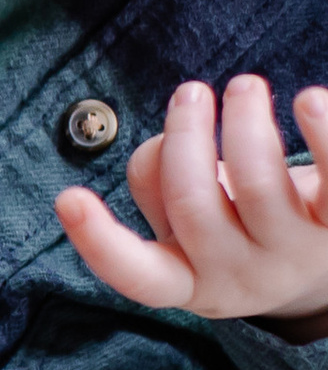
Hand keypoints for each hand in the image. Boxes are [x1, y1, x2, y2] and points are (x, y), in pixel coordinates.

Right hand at [57, 77, 327, 342]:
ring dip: (242, 123)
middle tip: (191, 92)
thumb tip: (169, 141)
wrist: (327, 262)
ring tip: (243, 87)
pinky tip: (308, 99)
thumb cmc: (243, 225)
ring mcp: (295, 255)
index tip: (68, 198)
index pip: (139, 277)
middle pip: (195, 207)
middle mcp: (242, 277)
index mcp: (191, 283)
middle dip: (186, 139)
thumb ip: (159, 185)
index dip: (99, 242)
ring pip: (257, 186)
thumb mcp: (190, 223)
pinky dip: (322, 132)